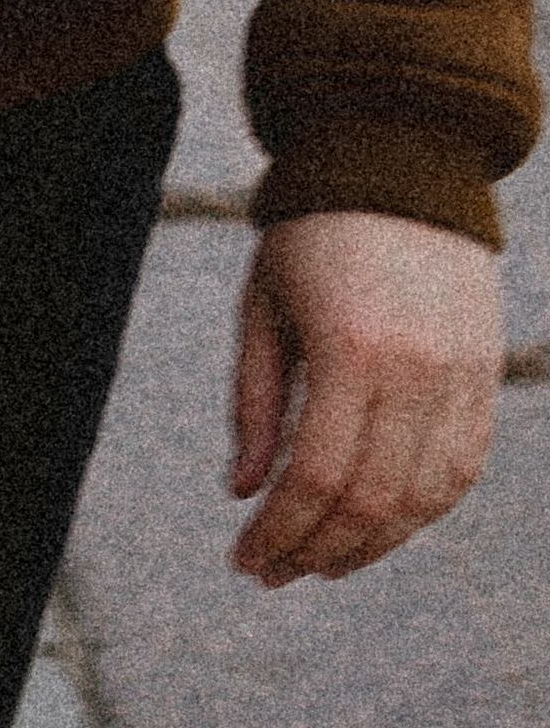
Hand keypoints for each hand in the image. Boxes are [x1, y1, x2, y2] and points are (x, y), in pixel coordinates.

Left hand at [227, 210, 501, 584]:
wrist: (400, 156)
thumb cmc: (311, 231)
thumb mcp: (263, 304)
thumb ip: (256, 402)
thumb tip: (244, 493)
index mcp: (351, 348)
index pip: (318, 478)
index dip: (280, 532)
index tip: (243, 560)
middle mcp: (416, 370)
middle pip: (373, 502)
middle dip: (318, 550)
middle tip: (274, 571)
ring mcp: (461, 376)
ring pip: (425, 499)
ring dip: (373, 544)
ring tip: (321, 559)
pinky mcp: (485, 376)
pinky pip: (461, 469)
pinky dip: (422, 510)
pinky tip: (380, 525)